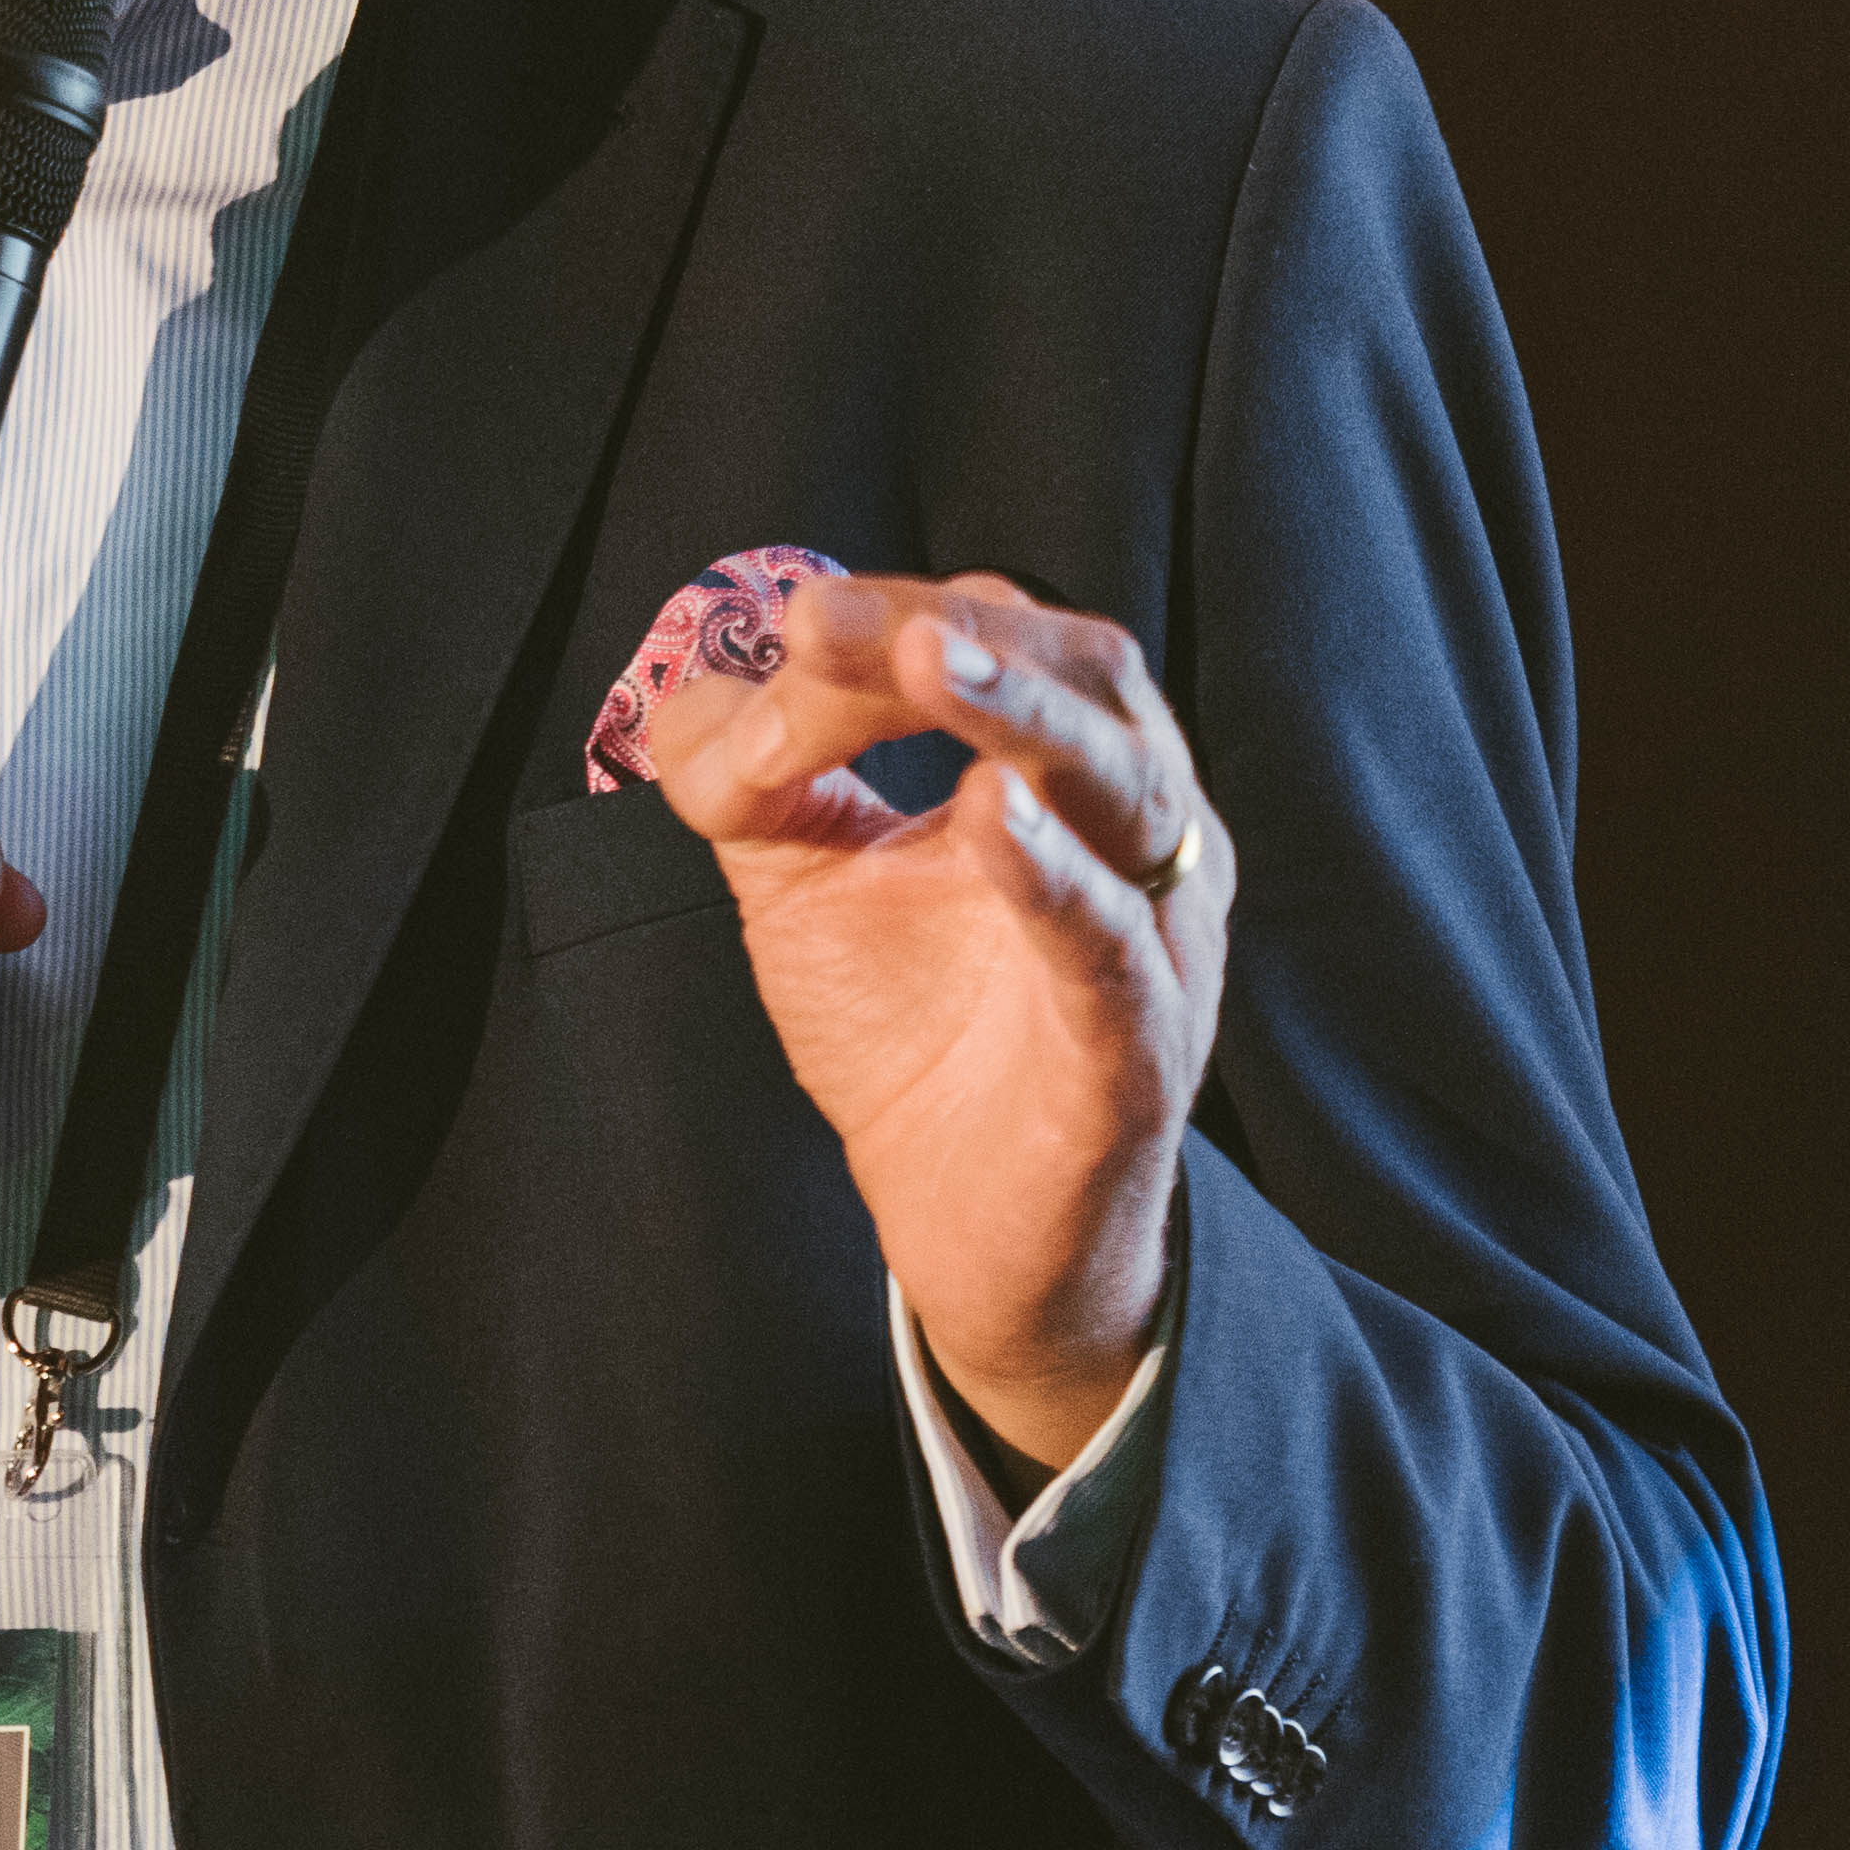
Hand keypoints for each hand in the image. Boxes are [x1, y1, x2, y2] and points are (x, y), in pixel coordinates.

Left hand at [636, 572, 1222, 1474]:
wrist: (968, 1235)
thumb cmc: (914, 1039)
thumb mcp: (809, 882)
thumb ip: (756, 777)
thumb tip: (694, 677)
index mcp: (1065, 773)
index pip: (998, 641)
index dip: (891, 614)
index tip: (786, 621)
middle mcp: (1136, 835)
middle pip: (1087, 675)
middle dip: (957, 631)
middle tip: (824, 617)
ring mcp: (1155, 939)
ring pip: (1125, 786)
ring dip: (1021, 709)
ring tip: (927, 655)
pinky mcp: (1137, 1055)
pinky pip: (1113, 947)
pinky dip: (1058, 875)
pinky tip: (996, 818)